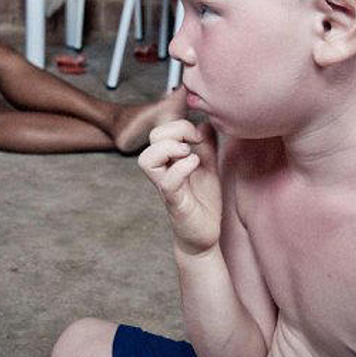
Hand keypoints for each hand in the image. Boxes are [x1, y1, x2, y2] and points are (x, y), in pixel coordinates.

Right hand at [138, 120, 220, 255]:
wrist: (204, 234)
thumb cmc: (202, 201)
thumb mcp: (208, 167)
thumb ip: (206, 145)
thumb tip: (206, 122)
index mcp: (169, 159)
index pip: (161, 130)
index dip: (179, 124)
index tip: (198, 136)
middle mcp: (163, 170)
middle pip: (153, 137)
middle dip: (175, 131)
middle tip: (193, 143)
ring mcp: (166, 186)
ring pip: (147, 159)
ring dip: (170, 149)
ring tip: (189, 155)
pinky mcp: (174, 201)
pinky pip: (168, 181)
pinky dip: (182, 167)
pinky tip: (196, 166)